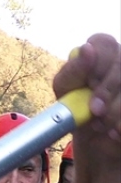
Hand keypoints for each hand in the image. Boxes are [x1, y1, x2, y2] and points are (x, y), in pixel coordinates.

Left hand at [54, 34, 120, 156]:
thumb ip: (73, 72)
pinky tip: (114, 132)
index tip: (90, 83)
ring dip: (115, 110)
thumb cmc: (78, 109)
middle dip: (108, 90)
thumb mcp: (67, 93)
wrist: (94, 140)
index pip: (104, 43)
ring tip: (100, 125)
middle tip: (95, 110)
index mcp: (102, 51)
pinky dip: (120, 123)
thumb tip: (86, 49)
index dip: (98, 63)